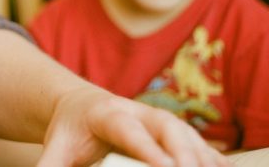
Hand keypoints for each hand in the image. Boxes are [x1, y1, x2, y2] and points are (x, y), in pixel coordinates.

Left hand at [39, 86, 228, 166]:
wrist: (82, 106)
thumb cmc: (68, 133)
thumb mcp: (53, 150)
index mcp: (107, 114)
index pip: (129, 130)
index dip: (148, 149)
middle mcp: (140, 113)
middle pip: (168, 129)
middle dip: (184, 154)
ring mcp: (161, 120)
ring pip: (189, 136)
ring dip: (203, 159)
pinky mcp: (175, 133)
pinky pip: (200, 146)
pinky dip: (214, 161)